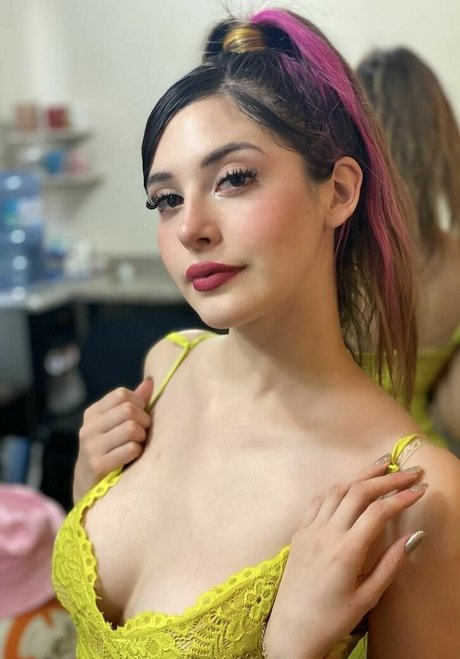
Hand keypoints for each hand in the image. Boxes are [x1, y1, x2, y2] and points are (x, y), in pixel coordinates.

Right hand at [73, 378, 153, 501]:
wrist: (91, 488)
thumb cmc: (111, 450)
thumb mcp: (117, 425)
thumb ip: (133, 403)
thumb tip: (150, 380)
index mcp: (92, 413)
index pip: (121, 394)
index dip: (138, 404)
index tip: (140, 417)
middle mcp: (88, 428)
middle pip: (128, 410)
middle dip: (143, 422)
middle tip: (143, 435)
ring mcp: (91, 446)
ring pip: (131, 428)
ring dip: (142, 438)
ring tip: (138, 446)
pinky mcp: (98, 465)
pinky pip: (131, 449)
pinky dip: (138, 452)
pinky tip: (133, 458)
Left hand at [264, 459, 427, 658]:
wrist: (292, 630)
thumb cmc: (332, 619)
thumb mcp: (368, 597)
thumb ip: (391, 563)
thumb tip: (415, 536)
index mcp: (345, 551)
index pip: (378, 512)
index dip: (401, 497)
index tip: (421, 488)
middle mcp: (325, 533)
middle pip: (358, 492)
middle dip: (386, 479)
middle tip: (408, 471)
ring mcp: (309, 530)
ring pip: (336, 490)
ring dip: (360, 475)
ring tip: (382, 465)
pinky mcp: (299, 532)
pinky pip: (318, 501)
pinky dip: (337, 488)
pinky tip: (349, 485)